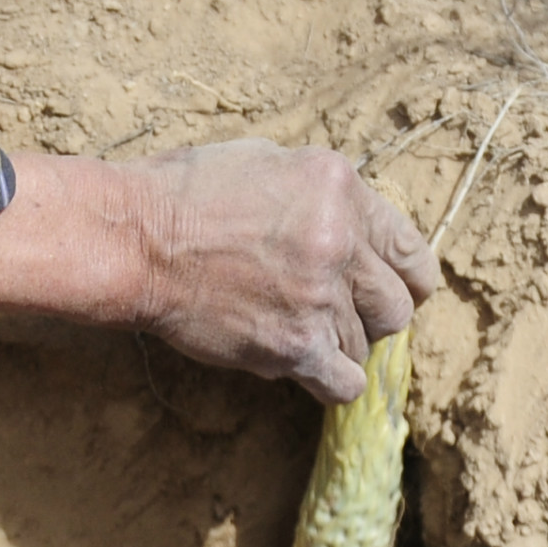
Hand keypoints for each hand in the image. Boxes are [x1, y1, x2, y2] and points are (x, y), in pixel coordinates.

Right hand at [0, 142, 437, 401]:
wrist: (136, 239)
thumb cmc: (187, 193)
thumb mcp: (268, 163)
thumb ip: (324, 194)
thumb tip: (359, 223)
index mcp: (340, 188)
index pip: (411, 249)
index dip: (407, 276)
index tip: (395, 289)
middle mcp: (340, 241)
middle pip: (397, 304)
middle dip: (374, 313)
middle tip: (341, 312)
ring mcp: (318, 296)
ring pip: (367, 345)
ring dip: (340, 343)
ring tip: (298, 327)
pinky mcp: (292, 345)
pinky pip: (343, 384)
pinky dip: (330, 381)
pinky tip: (307, 367)